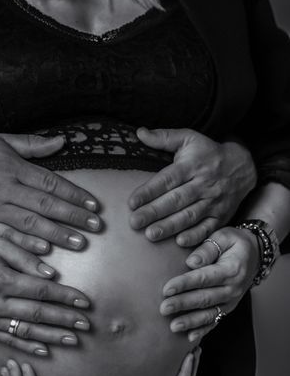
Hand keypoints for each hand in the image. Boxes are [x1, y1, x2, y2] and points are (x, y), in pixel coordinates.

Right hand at [0, 133, 100, 252]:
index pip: (51, 182)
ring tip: (79, 243)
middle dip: (73, 216)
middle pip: (45, 205)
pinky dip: (25, 245)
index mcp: (13, 168)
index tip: (93, 205)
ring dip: (56, 234)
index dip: (74, 194)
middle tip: (95, 226)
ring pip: (29, 224)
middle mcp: (5, 189)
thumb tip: (61, 141)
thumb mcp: (1, 141)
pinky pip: (6, 238)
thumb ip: (33, 144)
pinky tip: (45, 252)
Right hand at [0, 236, 90, 354]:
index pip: (41, 291)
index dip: (65, 297)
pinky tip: (45, 350)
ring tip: (73, 340)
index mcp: (1, 280)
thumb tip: (51, 275)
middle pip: (37, 314)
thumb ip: (25, 258)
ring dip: (51, 337)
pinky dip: (27, 347)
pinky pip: (7, 340)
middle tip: (86, 324)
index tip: (85, 301)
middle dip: (64, 320)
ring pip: (25, 331)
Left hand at [129, 128, 256, 246]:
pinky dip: (195, 236)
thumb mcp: (189, 139)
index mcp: (192, 166)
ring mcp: (213, 202)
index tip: (132, 202)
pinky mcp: (221, 216)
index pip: (168, 180)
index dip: (149, 191)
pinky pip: (208, 228)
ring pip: (190, 216)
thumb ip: (164, 137)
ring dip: (170, 227)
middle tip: (135, 222)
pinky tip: (180, 243)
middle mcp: (203, 184)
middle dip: (154, 212)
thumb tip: (140, 132)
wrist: (243, 166)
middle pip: (176, 200)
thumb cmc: (208, 153)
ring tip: (150, 234)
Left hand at [160, 227, 259, 341]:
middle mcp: (233, 288)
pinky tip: (189, 337)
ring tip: (173, 326)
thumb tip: (191, 262)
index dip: (184, 284)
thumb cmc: (234, 243)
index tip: (166, 289)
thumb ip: (208, 248)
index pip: (204, 278)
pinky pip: (215, 321)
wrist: (254, 255)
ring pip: (209, 314)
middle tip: (163, 308)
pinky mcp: (228, 308)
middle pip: (204, 298)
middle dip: (183, 304)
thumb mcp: (224, 236)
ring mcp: (231, 301)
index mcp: (231, 269)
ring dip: (190, 321)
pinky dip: (203, 330)